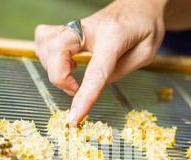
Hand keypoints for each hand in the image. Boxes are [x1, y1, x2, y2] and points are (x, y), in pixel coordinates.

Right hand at [34, 0, 166, 124]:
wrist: (139, 4)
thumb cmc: (145, 28)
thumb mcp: (146, 53)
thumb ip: (120, 70)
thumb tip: (96, 84)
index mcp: (114, 36)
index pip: (96, 71)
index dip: (84, 96)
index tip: (74, 118)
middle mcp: (89, 28)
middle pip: (57, 50)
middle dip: (60, 77)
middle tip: (76, 89)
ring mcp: (76, 26)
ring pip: (46, 43)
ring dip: (53, 68)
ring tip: (72, 75)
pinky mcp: (68, 27)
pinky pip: (44, 38)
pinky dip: (47, 56)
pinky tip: (64, 62)